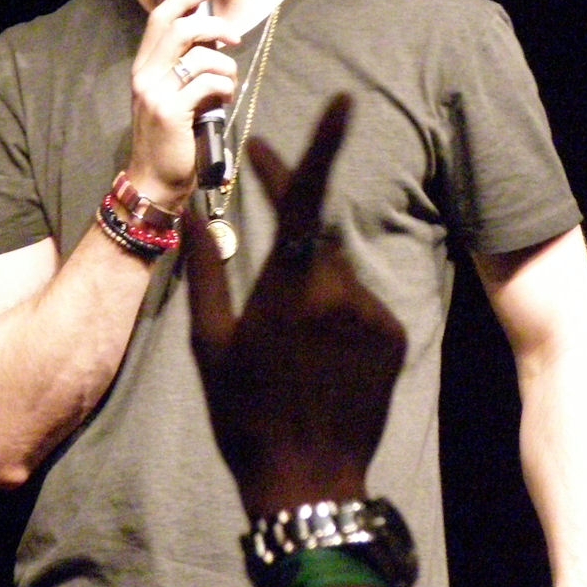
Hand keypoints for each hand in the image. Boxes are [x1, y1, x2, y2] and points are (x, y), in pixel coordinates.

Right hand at [127, 0, 241, 208]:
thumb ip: (180, 71)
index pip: (159, 20)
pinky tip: (225, 99)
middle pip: (181, 29)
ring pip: (201, 57)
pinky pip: (208, 83)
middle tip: (233, 37)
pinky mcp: (172, 112)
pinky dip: (225, 87)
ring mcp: (156, 93)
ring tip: (229, 83)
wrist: (155, 179)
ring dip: (226, 67)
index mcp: (143, 68)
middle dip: (214, 26)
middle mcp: (145, 76)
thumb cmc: (169, 140)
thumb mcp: (168, 99)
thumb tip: (212, 43)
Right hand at [185, 94, 406, 516]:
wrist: (307, 483)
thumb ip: (205, 271)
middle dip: (295, 231)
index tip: (345, 103)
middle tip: (267, 239)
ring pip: (341, 272)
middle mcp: (340, 291)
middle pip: (319, 238)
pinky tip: (316, 357)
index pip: (309, 198)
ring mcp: (373, 316)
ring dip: (315, 282)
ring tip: (287, 340)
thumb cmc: (245, 415)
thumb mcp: (210, 344)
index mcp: (290, 286)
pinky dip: (339, 313)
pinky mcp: (394, 338)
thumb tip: (191, 215)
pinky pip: (363, 305)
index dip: (325, 145)